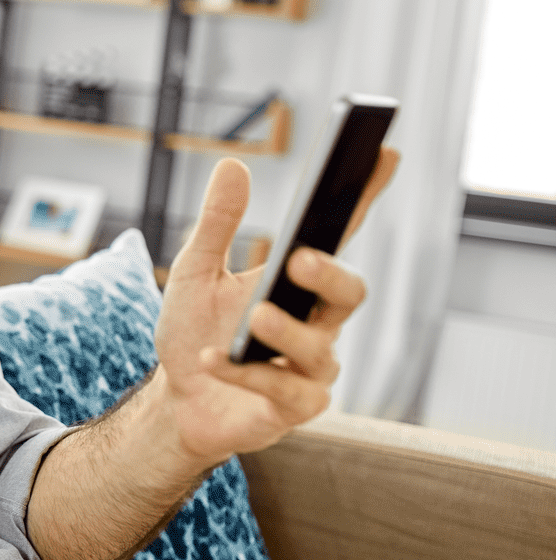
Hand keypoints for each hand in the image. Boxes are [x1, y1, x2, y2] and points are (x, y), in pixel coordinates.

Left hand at [150, 147, 399, 467]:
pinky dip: (245, 373)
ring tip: (256, 320)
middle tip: (300, 258)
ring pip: (320, 349)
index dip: (365, 196)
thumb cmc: (195, 331)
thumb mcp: (194, 271)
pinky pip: (282, 390)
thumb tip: (232, 165)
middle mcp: (317, 321)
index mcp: (298, 281)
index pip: (340, 234)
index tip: (383, 153)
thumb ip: (217, 224)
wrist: (177, 399)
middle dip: (331, 274)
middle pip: (351, 293)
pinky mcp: (295, 407)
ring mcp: (311, 366)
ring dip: (286, 333)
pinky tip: (214, 360)